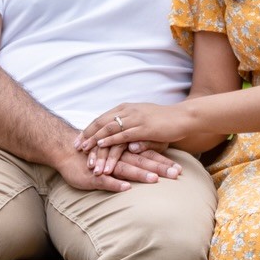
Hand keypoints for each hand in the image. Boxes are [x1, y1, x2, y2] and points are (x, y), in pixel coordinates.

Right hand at [53, 143, 178, 192]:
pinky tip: (126, 188)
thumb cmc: (94, 153)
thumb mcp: (117, 154)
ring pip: (125, 168)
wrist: (67, 150)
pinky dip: (116, 183)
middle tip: (176, 174)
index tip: (181, 170)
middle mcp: (119, 156)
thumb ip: (133, 158)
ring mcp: (106, 165)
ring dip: (140, 173)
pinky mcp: (94, 175)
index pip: (148, 155)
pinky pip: (106, 180)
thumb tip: (153, 164)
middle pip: (143, 161)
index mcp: (126, 152)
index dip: (164, 162)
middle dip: (160, 168)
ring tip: (154, 179)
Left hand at [78, 101, 195, 151]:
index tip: (78, 140)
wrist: (184, 118)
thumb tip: (125, 144)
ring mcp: (136, 118)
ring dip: (96, 140)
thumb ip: (132, 133)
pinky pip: (123, 134)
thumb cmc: (166, 123)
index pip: (102, 118)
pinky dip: (110, 139)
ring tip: (85, 150)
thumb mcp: (145, 126)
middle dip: (87, 135)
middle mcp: (128, 110)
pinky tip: (102, 146)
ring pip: (109, 128)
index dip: (89, 129)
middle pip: (101, 122)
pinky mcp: (144, 127)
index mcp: (127, 108)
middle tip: (75, 146)